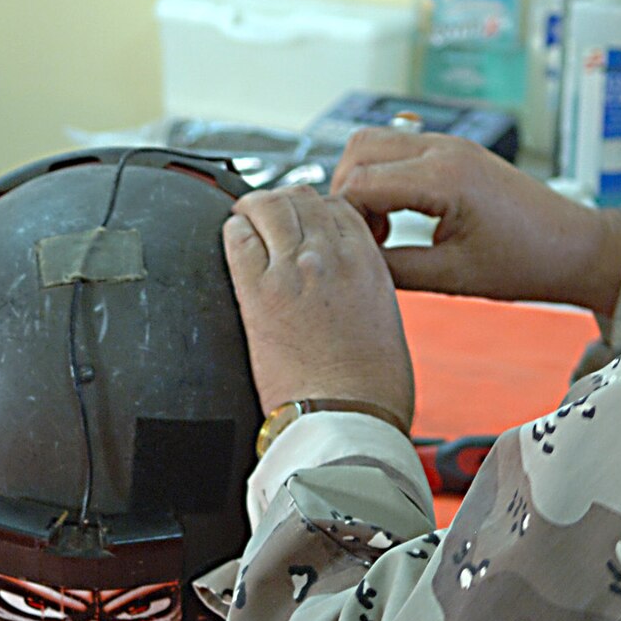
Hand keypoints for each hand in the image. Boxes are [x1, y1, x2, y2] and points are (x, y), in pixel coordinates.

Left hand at [222, 185, 414, 425]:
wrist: (347, 420)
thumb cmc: (372, 390)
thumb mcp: (387, 323)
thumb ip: (364, 291)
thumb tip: (346, 289)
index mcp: (368, 264)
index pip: (338, 206)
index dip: (316, 209)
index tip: (304, 221)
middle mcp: (332, 257)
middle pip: (300, 200)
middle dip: (283, 203)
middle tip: (269, 216)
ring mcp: (294, 270)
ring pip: (268, 208)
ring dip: (254, 210)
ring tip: (246, 219)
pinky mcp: (259, 292)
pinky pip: (238, 238)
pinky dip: (233, 232)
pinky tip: (233, 240)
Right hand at [330, 129, 620, 314]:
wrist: (575, 248)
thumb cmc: (527, 262)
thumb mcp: (453, 277)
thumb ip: (394, 270)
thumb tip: (351, 265)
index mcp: (445, 177)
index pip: (360, 182)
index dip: (344, 219)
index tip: (352, 250)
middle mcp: (444, 149)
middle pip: (358, 148)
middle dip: (345, 192)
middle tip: (361, 236)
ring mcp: (450, 145)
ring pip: (375, 142)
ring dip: (362, 181)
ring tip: (379, 227)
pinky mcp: (454, 151)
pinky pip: (399, 150)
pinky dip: (383, 178)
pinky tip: (398, 215)